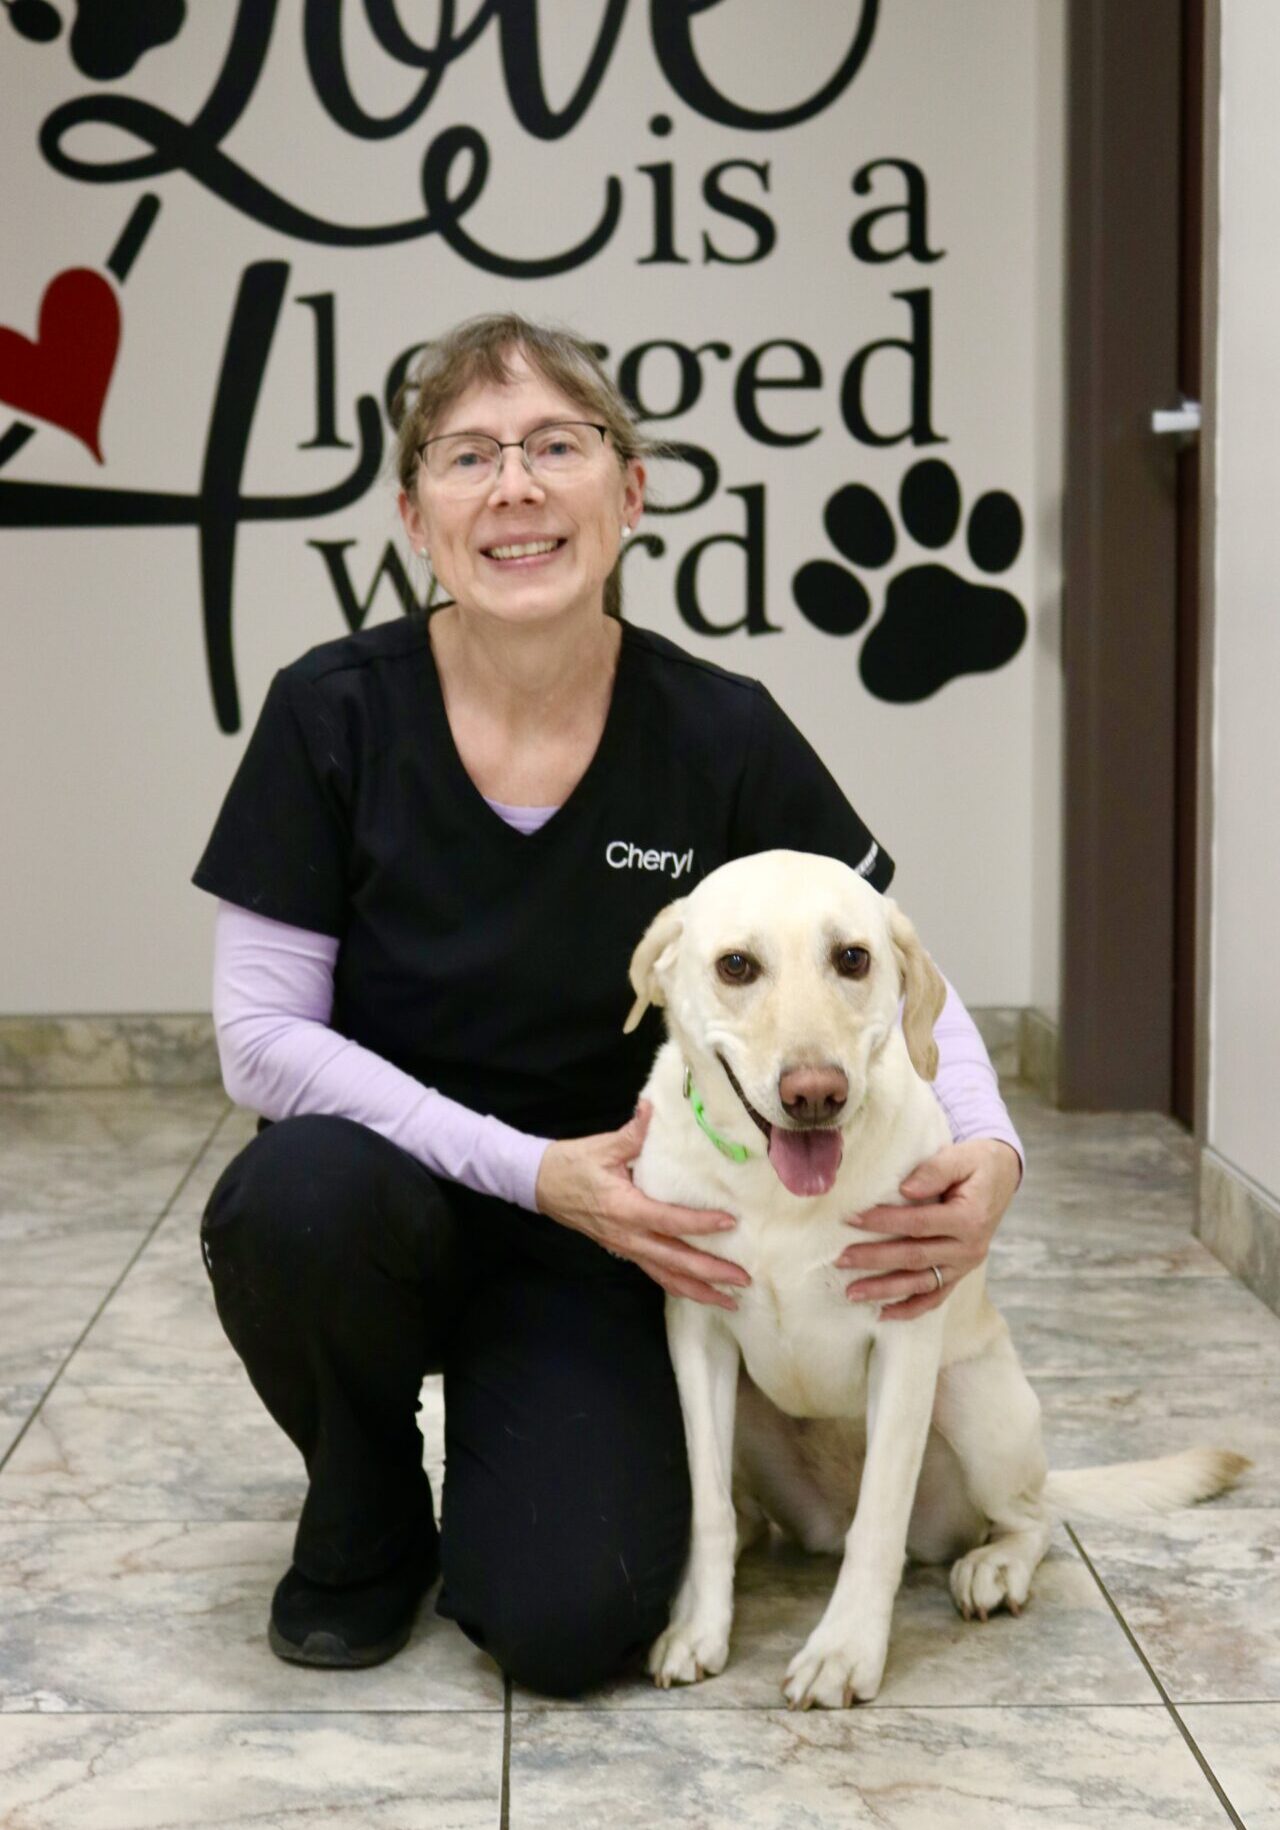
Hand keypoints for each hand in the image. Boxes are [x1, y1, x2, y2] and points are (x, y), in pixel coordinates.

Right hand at [535, 1102, 749, 1309]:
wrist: (541, 1184)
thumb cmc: (573, 1164)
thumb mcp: (603, 1146)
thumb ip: (633, 1132)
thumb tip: (653, 1107)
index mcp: (624, 1208)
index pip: (669, 1220)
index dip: (700, 1223)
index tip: (730, 1223)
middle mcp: (627, 1235)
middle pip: (674, 1261)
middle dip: (710, 1273)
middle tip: (743, 1279)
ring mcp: (625, 1247)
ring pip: (666, 1276)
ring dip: (699, 1290)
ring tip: (730, 1302)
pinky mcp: (624, 1250)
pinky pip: (656, 1274)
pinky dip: (680, 1285)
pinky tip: (701, 1291)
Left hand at [836, 1139, 1021, 1320]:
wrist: (1001, 1177)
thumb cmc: (976, 1164)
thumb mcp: (962, 1157)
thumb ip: (935, 1170)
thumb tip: (904, 1189)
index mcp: (969, 1219)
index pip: (919, 1223)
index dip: (884, 1222)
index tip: (851, 1219)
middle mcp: (969, 1248)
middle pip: (915, 1257)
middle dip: (875, 1260)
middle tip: (840, 1259)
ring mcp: (964, 1265)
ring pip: (921, 1283)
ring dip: (885, 1291)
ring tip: (852, 1293)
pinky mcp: (959, 1274)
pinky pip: (935, 1297)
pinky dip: (910, 1309)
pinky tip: (882, 1314)